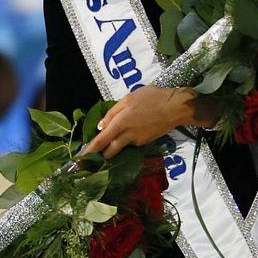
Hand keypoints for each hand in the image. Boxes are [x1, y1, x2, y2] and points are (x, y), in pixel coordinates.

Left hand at [82, 87, 218, 158]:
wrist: (176, 107)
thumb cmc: (151, 98)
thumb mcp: (128, 99)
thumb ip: (112, 113)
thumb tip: (101, 126)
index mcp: (120, 123)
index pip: (101, 142)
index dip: (90, 151)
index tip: (81, 159)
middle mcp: (127, 136)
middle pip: (110, 151)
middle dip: (101, 154)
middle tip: (94, 155)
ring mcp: (137, 141)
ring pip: (121, 148)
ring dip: (114, 147)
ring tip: (113, 139)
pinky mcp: (146, 142)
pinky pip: (131, 143)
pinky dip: (126, 141)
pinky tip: (131, 131)